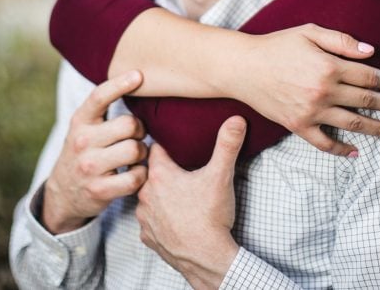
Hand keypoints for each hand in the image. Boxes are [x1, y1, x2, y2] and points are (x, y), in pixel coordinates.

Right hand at [41, 70, 148, 233]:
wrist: (62, 193)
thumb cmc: (83, 152)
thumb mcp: (84, 128)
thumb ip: (103, 111)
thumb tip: (137, 81)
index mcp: (80, 121)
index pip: (99, 96)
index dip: (120, 83)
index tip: (139, 75)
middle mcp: (82, 141)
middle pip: (129, 124)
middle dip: (140, 130)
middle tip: (136, 136)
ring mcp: (90, 167)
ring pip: (134, 150)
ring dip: (141, 153)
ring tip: (134, 155)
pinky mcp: (100, 190)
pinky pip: (135, 177)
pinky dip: (141, 174)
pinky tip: (134, 173)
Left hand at [137, 116, 244, 288]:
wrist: (206, 259)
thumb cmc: (210, 217)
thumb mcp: (221, 176)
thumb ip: (227, 145)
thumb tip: (236, 119)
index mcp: (159, 175)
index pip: (155, 147)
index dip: (166, 142)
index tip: (174, 140)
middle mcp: (145, 194)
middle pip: (149, 172)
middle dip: (162, 169)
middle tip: (180, 167)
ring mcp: (144, 217)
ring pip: (147, 196)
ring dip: (158, 194)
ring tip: (178, 194)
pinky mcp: (148, 236)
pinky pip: (150, 220)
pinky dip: (159, 217)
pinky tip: (174, 218)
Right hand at [234, 24, 379, 155]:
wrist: (244, 67)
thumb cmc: (277, 45)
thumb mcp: (309, 32)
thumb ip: (341, 40)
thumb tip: (370, 51)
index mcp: (329, 66)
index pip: (367, 77)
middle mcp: (323, 91)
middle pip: (365, 101)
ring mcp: (311, 111)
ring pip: (352, 123)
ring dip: (377, 128)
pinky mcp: (298, 125)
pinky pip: (324, 143)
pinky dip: (341, 149)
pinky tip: (355, 152)